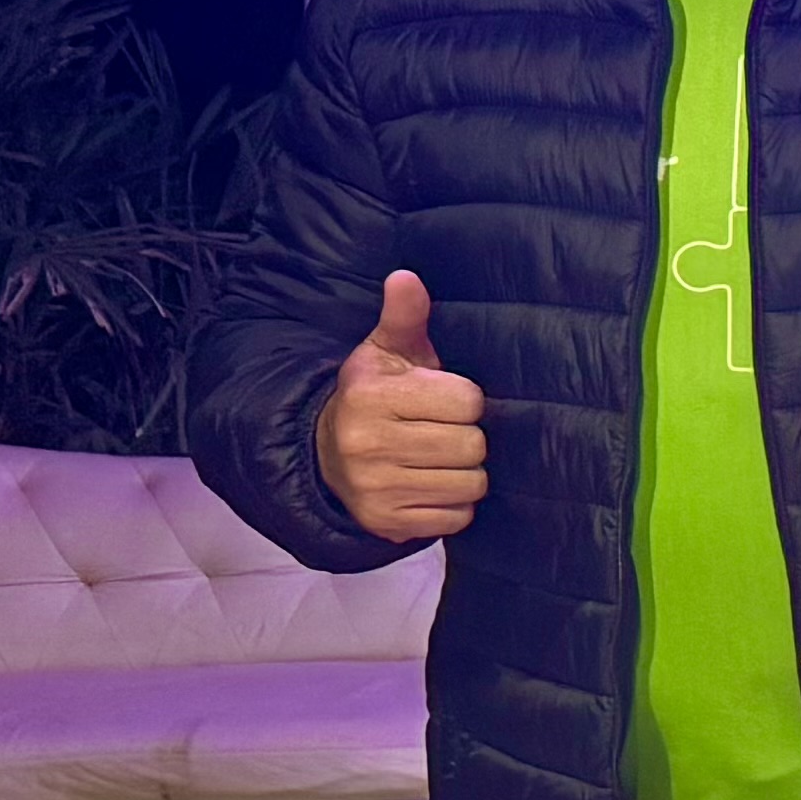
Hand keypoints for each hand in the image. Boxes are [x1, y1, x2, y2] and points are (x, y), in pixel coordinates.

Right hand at [314, 270, 487, 541]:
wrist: (327, 455)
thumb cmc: (375, 397)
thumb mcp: (386, 352)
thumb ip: (403, 316)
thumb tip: (406, 277)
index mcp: (372, 395)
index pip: (468, 401)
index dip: (465, 400)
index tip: (443, 400)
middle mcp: (367, 442)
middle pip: (473, 445)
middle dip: (467, 437)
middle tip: (442, 432)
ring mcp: (375, 487)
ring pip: (470, 483)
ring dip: (464, 473)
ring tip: (437, 458)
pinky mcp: (386, 522)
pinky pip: (457, 517)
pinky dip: (453, 505)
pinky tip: (430, 485)